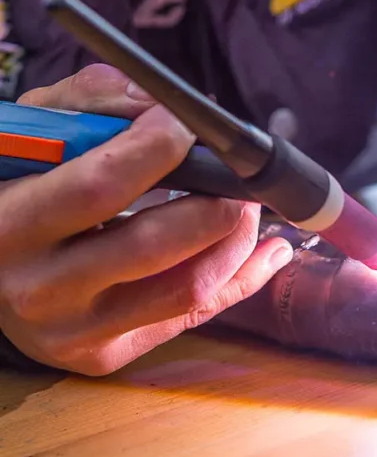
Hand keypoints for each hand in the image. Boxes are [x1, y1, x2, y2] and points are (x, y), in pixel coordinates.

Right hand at [0, 64, 292, 374]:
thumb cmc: (14, 185)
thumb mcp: (34, 131)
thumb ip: (93, 101)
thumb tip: (166, 105)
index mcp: (12, 225)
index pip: (100, 185)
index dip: (157, 148)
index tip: (185, 124)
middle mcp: (41, 289)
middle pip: (155, 244)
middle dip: (215, 200)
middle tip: (237, 173)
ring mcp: (75, 333)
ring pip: (187, 288)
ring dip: (237, 240)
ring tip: (249, 204)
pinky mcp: (104, 356)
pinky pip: (192, 316)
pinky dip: (242, 279)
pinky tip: (270, 251)